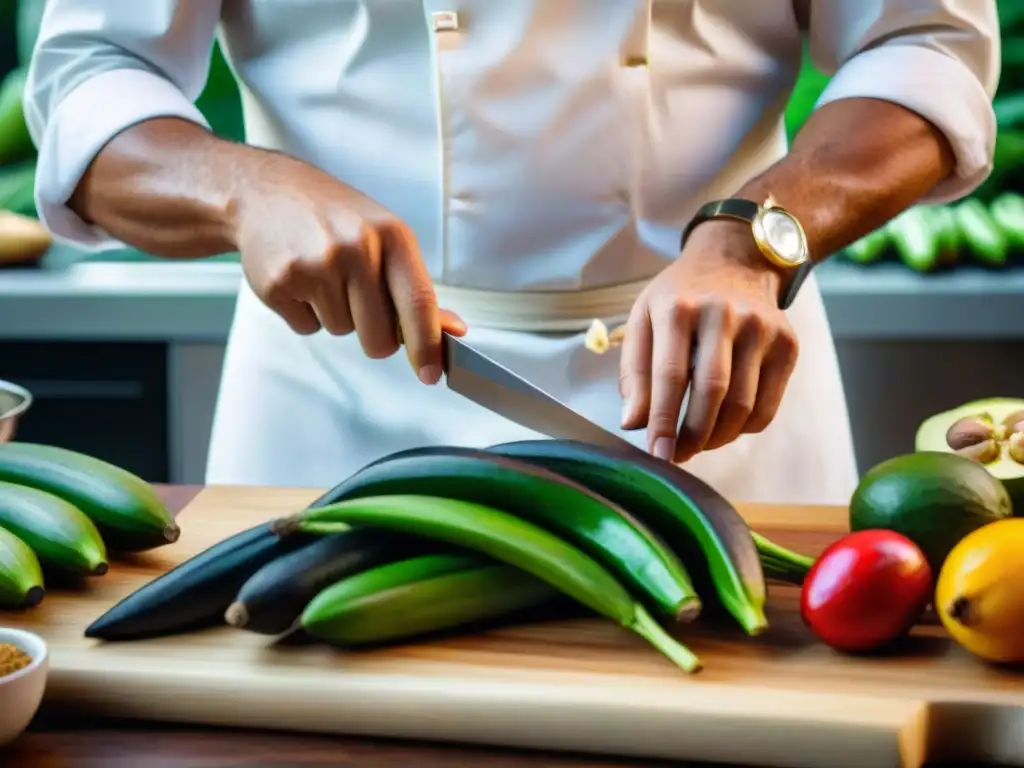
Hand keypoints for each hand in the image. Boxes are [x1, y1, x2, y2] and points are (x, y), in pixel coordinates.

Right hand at [232, 154, 465, 383]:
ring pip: (342, 332)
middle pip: (379, 338)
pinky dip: (305, 313)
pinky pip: (306, 329)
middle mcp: (356, 249)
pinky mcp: (279, 283)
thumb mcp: (385, 238)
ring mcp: (315, 266)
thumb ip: (417, 288)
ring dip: (335, 314)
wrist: (266, 192)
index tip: (431, 374)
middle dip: (373, 333)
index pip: (419, 303)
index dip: (427, 345)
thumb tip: (452, 329)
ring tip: (323, 274)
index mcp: (391, 237)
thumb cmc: (336, 218)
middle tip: (358, 297)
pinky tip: (300, 279)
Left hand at [619, 220, 799, 461]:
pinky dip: (745, 428)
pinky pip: (767, 406)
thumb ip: (634, 370)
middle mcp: (724, 314)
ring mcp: (761, 328)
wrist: (735, 262)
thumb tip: (633, 422)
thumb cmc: (679, 298)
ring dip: (718, 437)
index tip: (656, 453)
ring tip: (698, 444)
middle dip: (693, 435)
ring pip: (743, 405)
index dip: (662, 420)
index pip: (670, 375)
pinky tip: (725, 426)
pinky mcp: (787, 344)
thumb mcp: (643, 319)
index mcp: (679, 308)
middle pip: (712, 392)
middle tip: (677, 456)